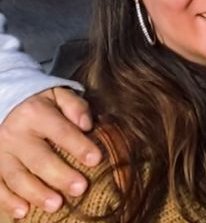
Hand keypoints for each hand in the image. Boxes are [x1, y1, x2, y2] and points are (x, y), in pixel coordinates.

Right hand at [0, 86, 99, 215]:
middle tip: (80, 188)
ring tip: (56, 205)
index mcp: (36, 114)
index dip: (79, 146)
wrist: (2, 104)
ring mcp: (1, 153)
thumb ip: (75, 106)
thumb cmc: (39, 104)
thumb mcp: (58, 95)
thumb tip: (87, 125)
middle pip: (39, 159)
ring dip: (36, 193)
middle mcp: (15, 134)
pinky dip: (8, 201)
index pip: (61, 132)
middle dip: (60, 176)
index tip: (96, 159)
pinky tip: (23, 211)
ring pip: (17, 177)